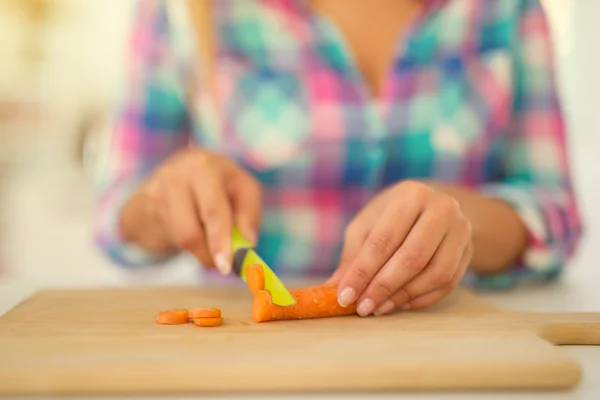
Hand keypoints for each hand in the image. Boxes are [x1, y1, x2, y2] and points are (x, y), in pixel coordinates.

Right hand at [120, 147, 261, 273]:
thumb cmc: (216, 186)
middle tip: (222, 267)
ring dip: (201, 252)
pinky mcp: (145, 206)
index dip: (221, 239)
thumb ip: (248, 214)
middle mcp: (178, 175)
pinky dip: (187, 245)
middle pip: (192, 229)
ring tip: (211, 246)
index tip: (227, 265)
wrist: (171, 176)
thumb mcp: (240, 190)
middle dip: (210, 251)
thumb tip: (247, 243)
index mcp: (206, 166)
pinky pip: (170, 237)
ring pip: (182, 238)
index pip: (214, 209)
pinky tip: (193, 232)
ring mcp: (158, 190)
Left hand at [327, 180, 472, 315]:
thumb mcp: (366, 226)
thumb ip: (353, 255)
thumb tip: (334, 289)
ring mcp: (460, 229)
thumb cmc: (390, 217)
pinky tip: (400, 303)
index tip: (346, 297)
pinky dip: (421, 298)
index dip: (363, 272)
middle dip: (384, 287)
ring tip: (379, 307)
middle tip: (363, 308)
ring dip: (404, 296)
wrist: (431, 206)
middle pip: (412, 257)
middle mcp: (441, 208)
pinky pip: (448, 283)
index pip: (384, 239)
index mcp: (410, 195)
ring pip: (435, 273)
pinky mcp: (469, 250)